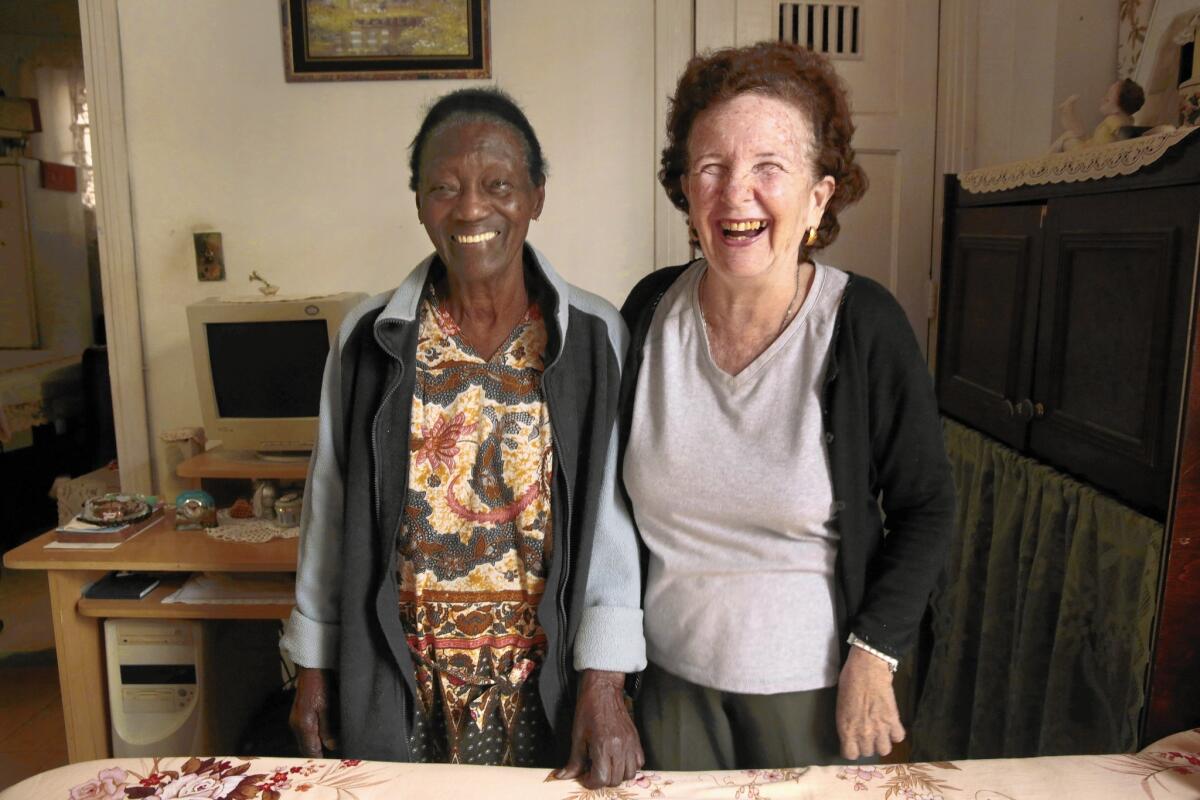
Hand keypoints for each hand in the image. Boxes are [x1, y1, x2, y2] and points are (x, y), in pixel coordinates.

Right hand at [290, 666, 336, 756]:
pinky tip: (321, 736)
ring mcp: (295, 721)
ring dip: (314, 745)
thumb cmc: (320, 687)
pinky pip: (303, 733)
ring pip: (304, 741)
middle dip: (317, 753)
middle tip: (331, 756)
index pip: (310, 750)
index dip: (320, 757)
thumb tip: (330, 746)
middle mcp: (296, 726)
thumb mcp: (327, 707)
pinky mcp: (296, 717)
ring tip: (328, 747)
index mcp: (304, 725)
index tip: (330, 761)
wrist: (310, 672)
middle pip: (305, 748)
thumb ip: (327, 728)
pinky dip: (311, 738)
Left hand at [555, 669, 643, 787]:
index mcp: (603, 745)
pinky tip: (619, 759)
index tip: (585, 776)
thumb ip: (574, 760)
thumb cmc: (589, 709)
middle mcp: (619, 747)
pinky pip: (639, 762)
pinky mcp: (636, 739)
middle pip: (615, 779)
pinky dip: (630, 766)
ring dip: (617, 775)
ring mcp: (630, 743)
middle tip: (593, 770)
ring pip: (629, 774)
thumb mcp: (577, 736)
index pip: (601, 778)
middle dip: (602, 780)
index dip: (591, 782)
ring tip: (606, 765)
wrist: (603, 691)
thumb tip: (564, 776)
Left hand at [836, 646, 904, 759]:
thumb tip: (851, 731)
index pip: (850, 754)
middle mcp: (863, 732)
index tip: (853, 744)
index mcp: (846, 728)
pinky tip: (891, 726)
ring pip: (884, 750)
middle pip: (868, 752)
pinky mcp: (893, 719)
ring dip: (882, 743)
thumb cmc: (849, 681)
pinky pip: (898, 737)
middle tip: (867, 735)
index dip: (852, 750)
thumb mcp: (840, 705)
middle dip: (867, 745)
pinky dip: (896, 733)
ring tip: (880, 733)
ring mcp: (880, 727)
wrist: (867, 667)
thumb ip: (846, 722)